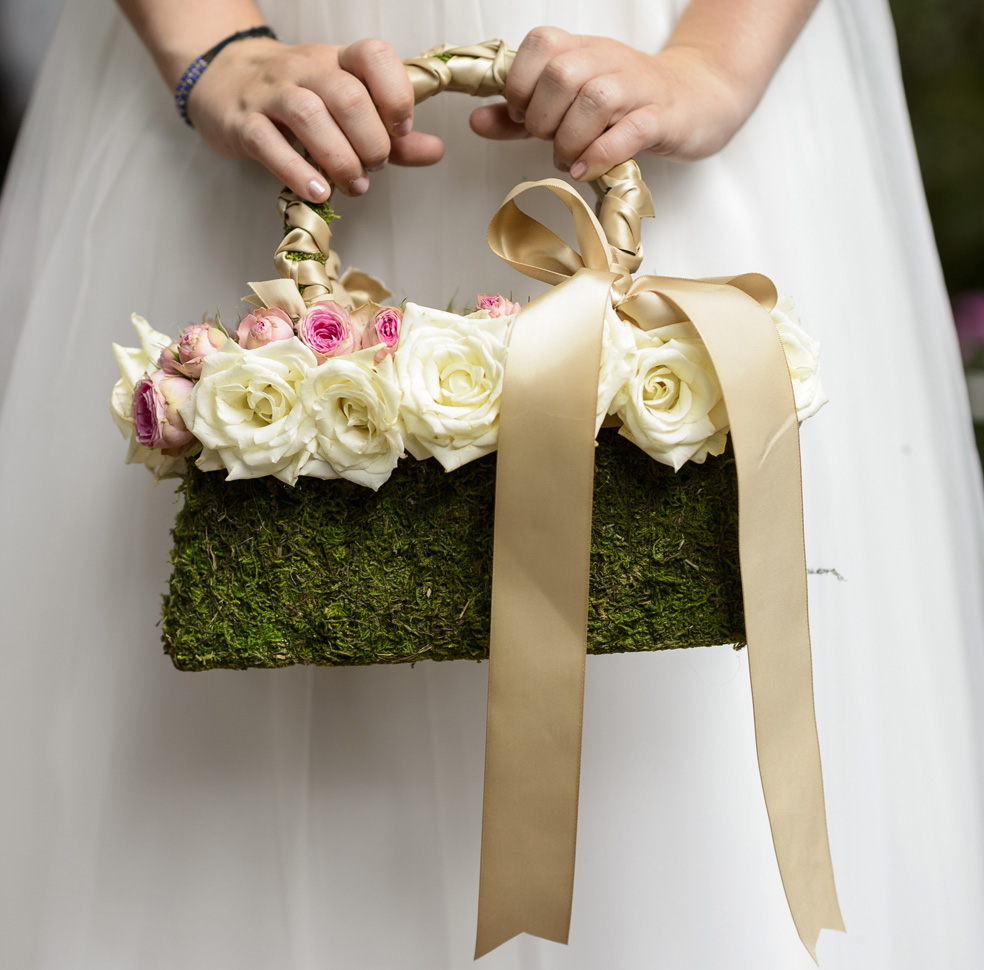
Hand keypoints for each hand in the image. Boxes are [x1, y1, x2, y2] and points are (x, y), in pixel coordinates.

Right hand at [187, 36, 444, 200]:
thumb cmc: (299, 102)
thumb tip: (436, 150)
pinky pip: (269, 143)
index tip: (401, 129)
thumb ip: (392, 134)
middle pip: (348, 97)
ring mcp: (272, 93)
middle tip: (374, 168)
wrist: (224, 82)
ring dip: (341, 159)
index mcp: (338, 60)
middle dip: (371, 142)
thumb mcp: (348, 110)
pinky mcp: (244, 123)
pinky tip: (318, 192)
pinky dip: (298, 171)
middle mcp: (306, 69)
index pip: (374, 56)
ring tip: (353, 185)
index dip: (396, 94)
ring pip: (310, 115)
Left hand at [469, 27, 747, 179]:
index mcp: (582, 50)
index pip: (539, 45)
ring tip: (568, 157)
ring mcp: (637, 88)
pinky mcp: (661, 118)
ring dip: (570, 139)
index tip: (522, 115)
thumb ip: (522, 115)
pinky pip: (628, 131)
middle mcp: (608, 61)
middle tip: (547, 140)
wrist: (696, 100)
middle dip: (542, 118)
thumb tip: (476, 121)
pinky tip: (585, 168)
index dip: (520, 84)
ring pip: (594, 101)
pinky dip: (600, 154)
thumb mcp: (568, 104)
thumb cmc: (625, 105)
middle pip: (561, 75)